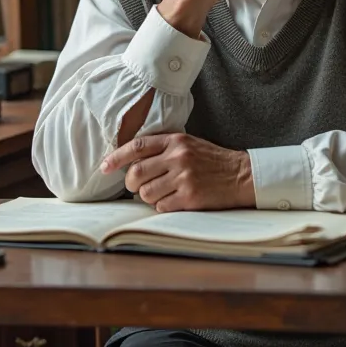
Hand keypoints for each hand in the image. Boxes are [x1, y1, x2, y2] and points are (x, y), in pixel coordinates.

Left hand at [101, 132, 254, 211]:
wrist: (241, 175)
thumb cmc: (212, 160)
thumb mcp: (189, 144)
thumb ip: (164, 148)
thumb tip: (132, 162)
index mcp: (176, 141)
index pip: (138, 146)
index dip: (117, 156)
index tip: (104, 167)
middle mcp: (178, 157)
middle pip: (136, 172)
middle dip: (130, 183)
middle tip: (135, 186)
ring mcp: (184, 178)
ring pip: (146, 192)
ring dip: (147, 196)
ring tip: (160, 192)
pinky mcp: (189, 197)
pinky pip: (160, 205)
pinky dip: (162, 205)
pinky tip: (174, 200)